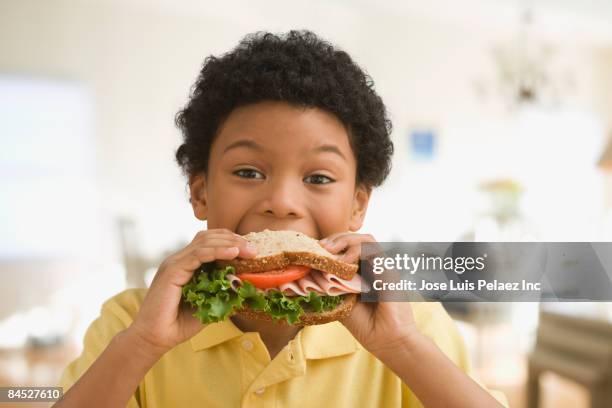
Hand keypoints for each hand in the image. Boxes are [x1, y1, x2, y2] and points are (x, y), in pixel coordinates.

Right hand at [128, 228, 257, 355]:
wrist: (154, 338)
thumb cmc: (180, 324)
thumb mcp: (210, 305)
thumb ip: (225, 293)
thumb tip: (248, 286)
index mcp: (188, 264)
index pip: (211, 242)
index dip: (232, 242)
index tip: (252, 250)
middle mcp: (180, 259)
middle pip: (210, 237)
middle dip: (234, 240)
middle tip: (254, 249)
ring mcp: (174, 263)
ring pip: (205, 242)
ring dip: (229, 244)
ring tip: (248, 250)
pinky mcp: (171, 271)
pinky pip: (197, 255)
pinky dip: (216, 251)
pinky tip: (233, 253)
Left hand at [320, 232, 417, 355]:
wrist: (387, 341)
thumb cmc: (366, 326)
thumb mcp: (340, 303)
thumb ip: (329, 286)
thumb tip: (308, 272)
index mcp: (363, 272)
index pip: (347, 248)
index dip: (331, 245)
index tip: (314, 251)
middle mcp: (374, 266)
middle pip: (355, 239)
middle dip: (335, 240)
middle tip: (320, 247)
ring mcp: (382, 266)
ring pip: (364, 239)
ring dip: (344, 240)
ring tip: (330, 250)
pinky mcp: (390, 269)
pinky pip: (373, 248)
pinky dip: (356, 249)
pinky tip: (345, 261)